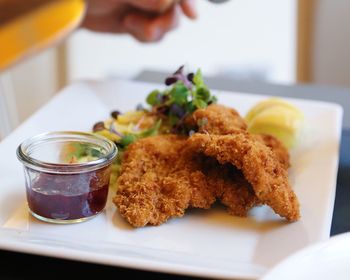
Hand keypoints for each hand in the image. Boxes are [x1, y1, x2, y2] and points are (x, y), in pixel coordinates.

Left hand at [81, 0, 196, 41]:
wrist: (73, 7)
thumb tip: (167, 2)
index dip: (186, 1)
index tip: (191, 14)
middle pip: (177, 7)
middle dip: (165, 21)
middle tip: (149, 27)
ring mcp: (150, 5)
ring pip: (169, 22)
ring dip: (153, 30)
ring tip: (130, 24)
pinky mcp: (144, 19)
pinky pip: (156, 34)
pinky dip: (145, 36)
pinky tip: (129, 27)